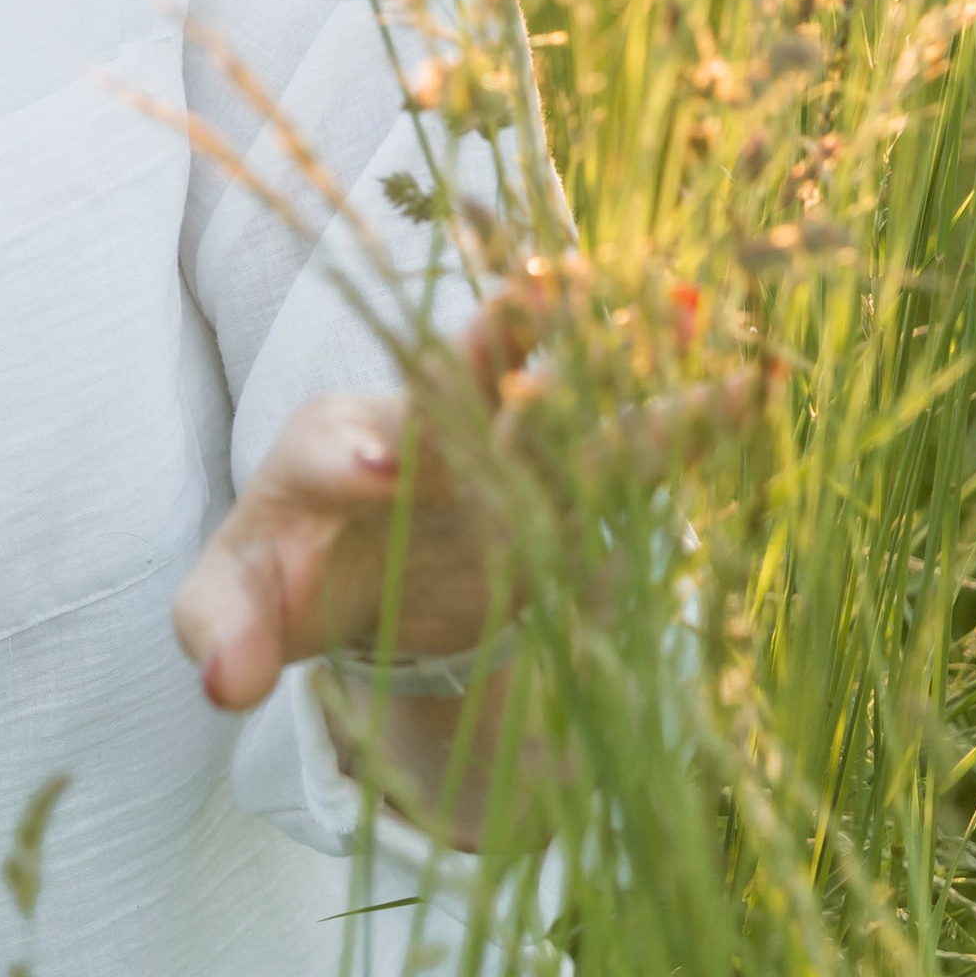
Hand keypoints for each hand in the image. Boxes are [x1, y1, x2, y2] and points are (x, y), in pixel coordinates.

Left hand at [173, 285, 755, 726]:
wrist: (358, 556)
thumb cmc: (288, 570)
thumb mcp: (238, 604)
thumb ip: (223, 630)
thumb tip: (220, 685)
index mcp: (325, 454)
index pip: (330, 451)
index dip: (352, 459)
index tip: (380, 469)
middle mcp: (416, 428)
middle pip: (452, 377)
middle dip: (497, 340)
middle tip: (542, 291)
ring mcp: (496, 450)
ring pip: (557, 398)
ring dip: (614, 362)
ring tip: (683, 312)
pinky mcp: (562, 485)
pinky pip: (627, 451)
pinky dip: (687, 422)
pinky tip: (756, 386)